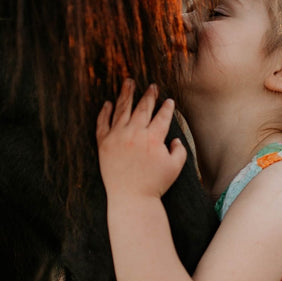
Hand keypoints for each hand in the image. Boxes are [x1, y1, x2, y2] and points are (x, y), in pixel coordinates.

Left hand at [96, 80, 187, 199]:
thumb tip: (175, 139)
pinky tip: (108, 103)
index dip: (167, 107)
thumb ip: (179, 150)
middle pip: (142, 108)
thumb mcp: (175, 168)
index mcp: (153, 139)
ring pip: (122, 109)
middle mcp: (135, 134)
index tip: (169, 101)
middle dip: (149, 95)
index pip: (162, 116)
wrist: (131, 199)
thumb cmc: (155, 185)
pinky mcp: (104, 143)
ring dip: (126, 94)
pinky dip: (105, 111)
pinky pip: (102, 123)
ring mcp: (117, 137)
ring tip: (128, 82)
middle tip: (152, 86)